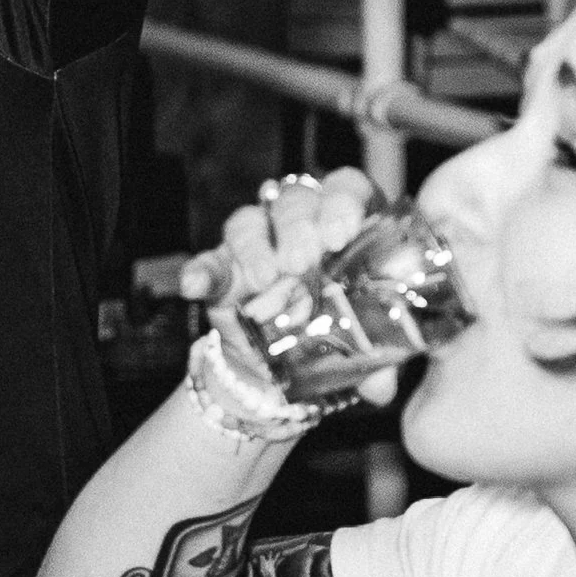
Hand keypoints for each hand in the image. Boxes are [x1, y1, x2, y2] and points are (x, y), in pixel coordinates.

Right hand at [183, 168, 396, 414]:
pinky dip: (200, 272)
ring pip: (250, 223)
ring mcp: (257, 244)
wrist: (287, 369)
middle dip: (299, 228)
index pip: (347, 189)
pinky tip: (194, 286)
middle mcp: (300, 224)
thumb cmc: (339, 336)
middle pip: (295, 202)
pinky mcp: (221, 271)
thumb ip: (378, 360)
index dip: (344, 203)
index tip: (341, 233)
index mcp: (346, 226)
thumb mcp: (365, 345)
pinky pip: (208, 263)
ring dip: (254, 248)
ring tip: (263, 279)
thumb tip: (382, 388)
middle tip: (303, 262)